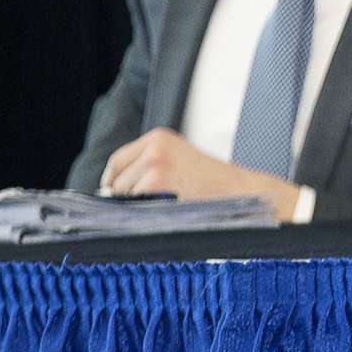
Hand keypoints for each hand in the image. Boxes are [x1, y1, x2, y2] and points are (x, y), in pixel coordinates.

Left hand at [99, 128, 301, 223]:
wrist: (241, 192)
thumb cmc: (212, 183)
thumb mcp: (179, 160)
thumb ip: (148, 167)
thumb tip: (110, 192)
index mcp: (159, 137)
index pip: (118, 160)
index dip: (113, 181)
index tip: (114, 196)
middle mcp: (154, 147)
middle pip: (116, 179)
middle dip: (124, 197)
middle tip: (144, 209)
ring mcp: (154, 164)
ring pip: (123, 195)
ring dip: (136, 207)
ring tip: (163, 210)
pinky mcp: (156, 183)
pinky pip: (133, 205)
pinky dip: (143, 214)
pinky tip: (165, 214)